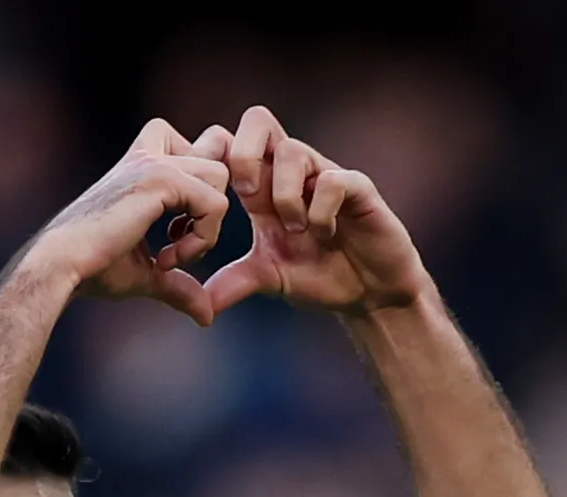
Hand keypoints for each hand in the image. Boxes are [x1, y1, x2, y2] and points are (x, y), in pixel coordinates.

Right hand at [30, 120, 232, 325]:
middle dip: (211, 210)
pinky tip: (167, 259)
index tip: (181, 227)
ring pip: (220, 177)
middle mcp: (149, 156)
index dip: (205, 186)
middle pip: (217, 163)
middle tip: (179, 244)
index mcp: (143, 165)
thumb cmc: (93, 267)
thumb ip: (178, 284)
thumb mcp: (146, 272)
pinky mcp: (160, 178)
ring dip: (208, 226)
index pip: (198, 147)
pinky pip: (214, 202)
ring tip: (174, 255)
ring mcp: (154, 163)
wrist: (62, 265)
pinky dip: (202, 238)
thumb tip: (207, 315)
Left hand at [194, 108, 431, 320]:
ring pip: (292, 150)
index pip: (229, 142)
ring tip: (296, 230)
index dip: (214, 160)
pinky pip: (333, 179)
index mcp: (264, 187)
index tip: (213, 204)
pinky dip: (321, 210)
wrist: (370, 295)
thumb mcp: (268, 279)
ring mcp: (325, 176)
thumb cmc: (321, 277)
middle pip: (257, 120)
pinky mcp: (358, 188)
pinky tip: (326, 234)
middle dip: (244, 157)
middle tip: (250, 199)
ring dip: (286, 195)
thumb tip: (196, 306)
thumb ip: (232, 284)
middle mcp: (292, 173)